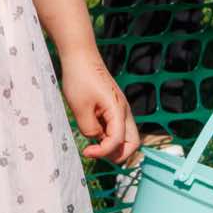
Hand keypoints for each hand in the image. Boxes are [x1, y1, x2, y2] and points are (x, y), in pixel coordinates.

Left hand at [61, 49, 137, 163]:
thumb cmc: (80, 78)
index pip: (118, 141)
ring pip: (126, 137)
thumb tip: (96, 139)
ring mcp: (120, 110)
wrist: (81, 58)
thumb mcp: (80, 108)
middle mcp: (124, 111)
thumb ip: (90, 129)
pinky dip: (107, 136)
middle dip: (117, 154)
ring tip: (92, 142)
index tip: (86, 151)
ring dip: (112, 145)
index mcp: (118, 111)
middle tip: (96, 152)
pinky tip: (92, 129)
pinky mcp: (114, 108)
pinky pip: (117, 129)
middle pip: (133, 144)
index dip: (103, 152)